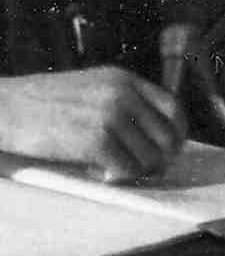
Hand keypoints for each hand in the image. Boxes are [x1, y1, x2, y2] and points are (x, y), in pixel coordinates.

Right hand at [0, 68, 183, 178]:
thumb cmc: (41, 104)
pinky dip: (118, 177)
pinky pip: (125, 168)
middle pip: (167, 134)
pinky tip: (101, 174)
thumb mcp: (90, 89)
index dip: (177, 132)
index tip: (171, 149)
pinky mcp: (93, 140)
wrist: (4, 109)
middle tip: (148, 169)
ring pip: (149, 155)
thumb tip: (153, 135)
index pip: (173, 106)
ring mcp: (109, 116)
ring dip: (138, 170)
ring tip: (118, 171)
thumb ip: (121, 102)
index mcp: (123, 79)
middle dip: (162, 157)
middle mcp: (121, 94)